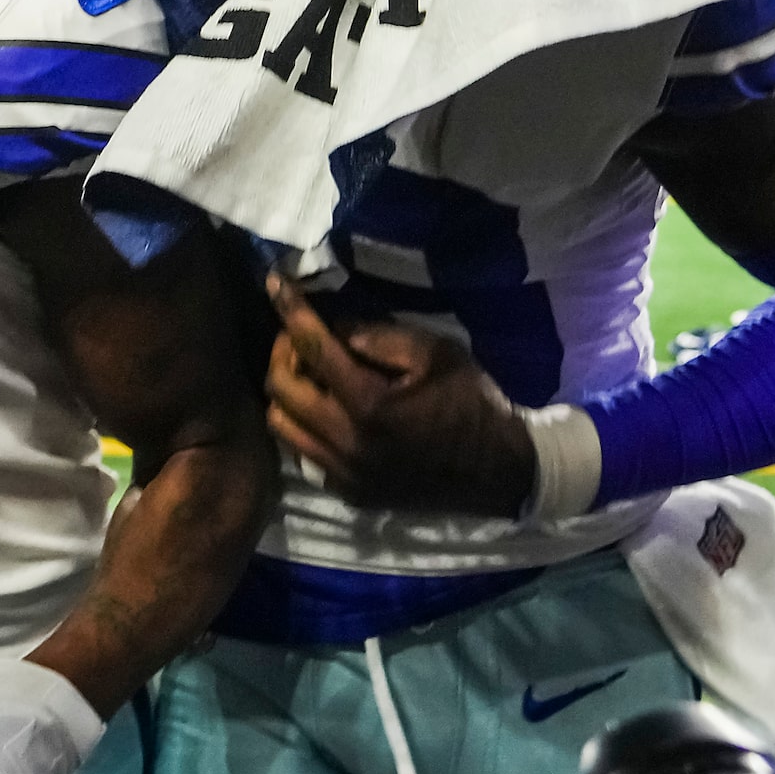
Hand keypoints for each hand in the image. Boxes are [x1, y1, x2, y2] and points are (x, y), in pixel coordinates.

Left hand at [264, 275, 535, 517]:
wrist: (498, 472)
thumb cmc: (470, 404)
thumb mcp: (436, 354)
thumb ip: (380, 336)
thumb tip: (334, 326)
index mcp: (370, 406)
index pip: (312, 348)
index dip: (291, 310)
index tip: (276, 283)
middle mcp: (346, 443)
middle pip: (280, 387)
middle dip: (283, 351)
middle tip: (302, 337)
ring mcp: (343, 473)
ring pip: (280, 423)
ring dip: (287, 391)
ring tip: (311, 374)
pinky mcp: (346, 491)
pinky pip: (301, 450)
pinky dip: (302, 424)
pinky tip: (324, 409)